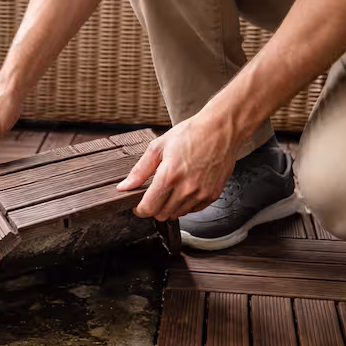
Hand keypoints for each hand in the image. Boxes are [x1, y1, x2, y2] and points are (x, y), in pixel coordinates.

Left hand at [116, 113, 238, 220]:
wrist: (221, 130)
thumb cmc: (191, 134)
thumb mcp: (158, 147)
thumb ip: (139, 170)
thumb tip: (124, 187)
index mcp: (169, 176)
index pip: (149, 208)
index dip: (140, 209)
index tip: (139, 204)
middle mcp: (186, 188)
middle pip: (162, 215)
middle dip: (154, 208)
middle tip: (154, 195)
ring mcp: (201, 193)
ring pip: (177, 214)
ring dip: (170, 207)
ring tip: (171, 189)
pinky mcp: (212, 195)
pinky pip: (193, 210)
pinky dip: (185, 204)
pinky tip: (185, 189)